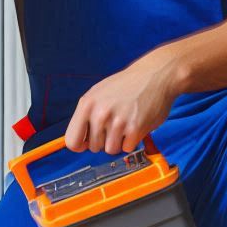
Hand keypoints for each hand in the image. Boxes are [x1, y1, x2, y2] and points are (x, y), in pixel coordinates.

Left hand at [64, 49, 181, 153]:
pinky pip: (127, 148)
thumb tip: (79, 142)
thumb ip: (86, 115)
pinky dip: (132, 141)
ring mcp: (118, 122)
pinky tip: (135, 125)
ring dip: (118, 142)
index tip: (87, 142)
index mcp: (86, 104)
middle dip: (103, 140)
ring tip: (124, 124)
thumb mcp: (97, 93)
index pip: (71, 141)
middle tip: (114, 124)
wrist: (154, 76)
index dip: (80, 145)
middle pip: (94, 148)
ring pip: (111, 150)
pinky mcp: (135, 129)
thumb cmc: (125, 85)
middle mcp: (100, 114)